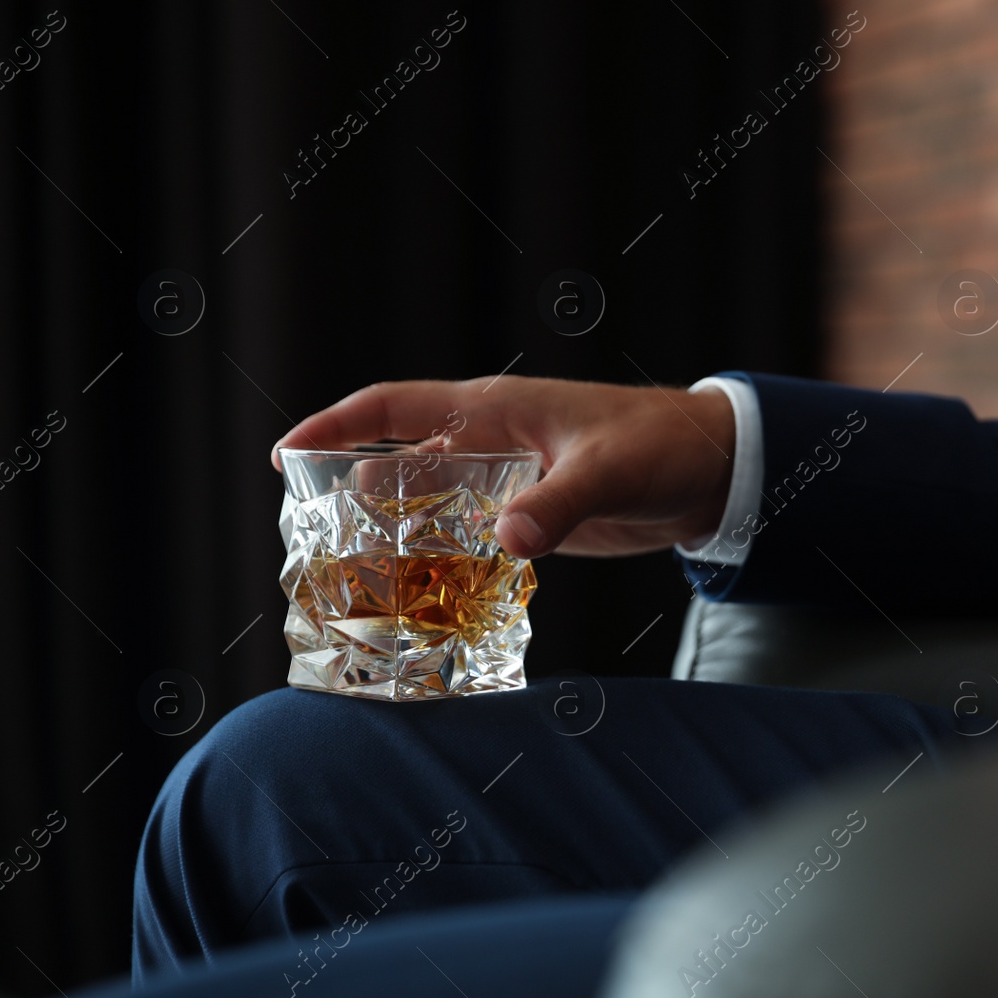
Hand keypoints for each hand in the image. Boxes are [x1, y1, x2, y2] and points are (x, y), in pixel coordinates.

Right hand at [270, 375, 735, 558]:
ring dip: (393, 529)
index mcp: (495, 410)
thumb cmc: (663, 448)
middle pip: (399, 458)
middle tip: (307, 537)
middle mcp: (490, 441)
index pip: (394, 407)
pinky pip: (468, 534)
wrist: (712, 471)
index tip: (284, 454)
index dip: (335, 425)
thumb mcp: (608, 472)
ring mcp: (508, 479)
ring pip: (429, 501)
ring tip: (350, 574)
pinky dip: (441, 556)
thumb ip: (558, 506)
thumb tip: (503, 542)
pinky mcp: (531, 515)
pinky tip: (422, 591)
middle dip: (349, 488)